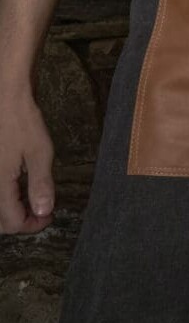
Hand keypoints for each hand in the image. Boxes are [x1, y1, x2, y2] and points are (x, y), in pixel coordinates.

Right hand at [0, 88, 54, 233]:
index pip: (10, 222)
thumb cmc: (22, 121)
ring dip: (11, 210)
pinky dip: (4, 196)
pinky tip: (17, 186)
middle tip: (41, 210)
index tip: (49, 216)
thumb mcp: (39, 152)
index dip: (32, 225)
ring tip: (31, 199)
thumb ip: (40, 184)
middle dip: (20, 221)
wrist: (4, 96)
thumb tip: (44, 212)